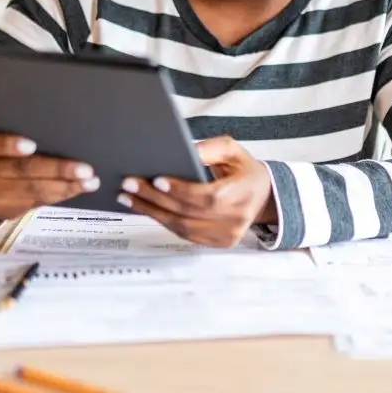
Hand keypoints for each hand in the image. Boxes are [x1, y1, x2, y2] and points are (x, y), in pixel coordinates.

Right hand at [0, 131, 99, 218]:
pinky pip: (38, 201)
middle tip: (84, 168)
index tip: (31, 146)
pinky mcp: (8, 210)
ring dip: (65, 185)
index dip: (9, 145)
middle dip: (55, 169)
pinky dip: (61, 194)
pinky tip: (79, 188)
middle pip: (20, 169)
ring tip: (90, 181)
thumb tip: (59, 126)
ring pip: (33, 189)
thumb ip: (13, 135)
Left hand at [117, 135, 275, 248]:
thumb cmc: (244, 170)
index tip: (156, 180)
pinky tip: (145, 208)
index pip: (208, 197)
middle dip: (155, 198)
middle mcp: (237, 219)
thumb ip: (211, 148)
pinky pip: (185, 234)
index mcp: (243, 193)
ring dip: (152, 212)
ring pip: (182, 227)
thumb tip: (187, 151)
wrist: (263, 197)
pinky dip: (163, 221)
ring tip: (128, 197)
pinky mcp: (218, 243)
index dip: (181, 190)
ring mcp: (227, 235)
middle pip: (188, 212)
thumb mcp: (233, 150)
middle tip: (128, 184)